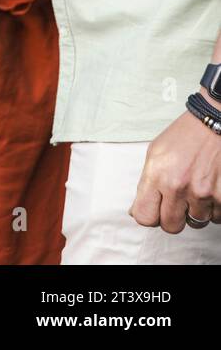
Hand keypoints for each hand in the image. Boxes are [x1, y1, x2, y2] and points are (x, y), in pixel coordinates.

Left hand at [130, 108, 220, 230]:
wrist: (214, 123)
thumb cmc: (183, 137)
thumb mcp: (155, 154)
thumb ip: (146, 184)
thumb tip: (137, 212)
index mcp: (157, 175)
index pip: (145, 217)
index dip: (149, 216)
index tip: (154, 210)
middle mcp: (179, 186)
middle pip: (171, 226)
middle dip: (173, 218)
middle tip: (177, 203)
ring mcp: (203, 192)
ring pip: (197, 222)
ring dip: (196, 211)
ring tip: (196, 190)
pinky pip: (218, 217)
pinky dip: (214, 208)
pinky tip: (210, 190)